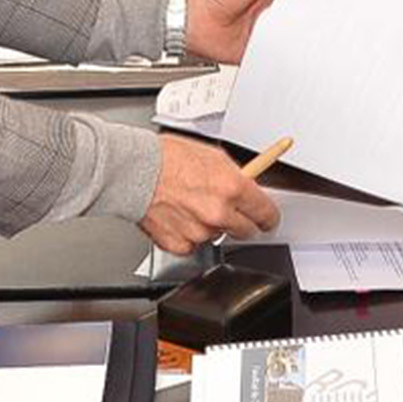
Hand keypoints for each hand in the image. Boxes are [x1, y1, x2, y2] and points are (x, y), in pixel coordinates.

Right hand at [138, 134, 279, 253]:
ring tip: (191, 204)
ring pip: (217, 236)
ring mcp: (200, 232)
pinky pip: (193, 245)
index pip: (266, 214)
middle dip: (241, 221)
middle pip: (246, 231)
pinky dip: (189, 234)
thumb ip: (234, 177)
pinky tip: (179, 216)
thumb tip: (247, 188)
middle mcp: (219, 213)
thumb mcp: (213, 156)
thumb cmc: (167, 158)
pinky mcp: (180, 244)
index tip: (266, 218)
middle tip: (228, 209)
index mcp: (233, 188)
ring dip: (211, 226)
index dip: (267, 216)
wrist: (135, 170)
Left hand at [182, 0, 312, 62]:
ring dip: (296, 35)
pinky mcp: (255, 51)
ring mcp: (261, 32)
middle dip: (307, 15)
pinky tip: (290, 50)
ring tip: (309, 33)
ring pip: (287, 35)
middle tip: (322, 14)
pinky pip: (273, 54)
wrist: (189, 22)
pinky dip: (282, 54)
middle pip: (295, 14)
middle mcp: (265, 12)